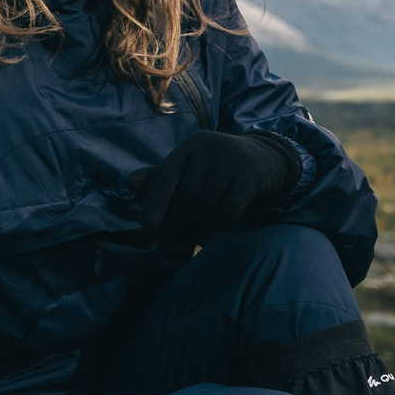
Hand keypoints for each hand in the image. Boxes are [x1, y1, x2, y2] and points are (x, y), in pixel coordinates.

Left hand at [128, 131, 297, 255]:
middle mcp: (211, 148)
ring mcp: (233, 161)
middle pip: (186, 193)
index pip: (167, 174)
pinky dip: (214, 228)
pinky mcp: (251, 177)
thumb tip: (129, 183)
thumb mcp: (191, 167)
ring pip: (205, 203)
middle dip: (173, 222)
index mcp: (191, 145)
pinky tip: (203, 242)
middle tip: (164, 246)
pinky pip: (228, 208)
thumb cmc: (217, 168)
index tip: (146, 225)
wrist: (265, 159)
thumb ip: (162, 177)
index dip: (155, 200)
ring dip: (191, 230)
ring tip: (182, 248)